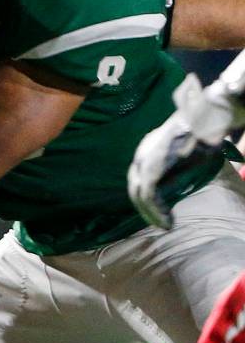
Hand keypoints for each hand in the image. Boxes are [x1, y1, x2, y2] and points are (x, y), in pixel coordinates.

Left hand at [128, 110, 221, 228]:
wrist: (205, 117)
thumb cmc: (204, 134)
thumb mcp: (188, 154)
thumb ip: (178, 169)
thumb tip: (178, 188)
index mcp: (148, 149)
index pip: (140, 179)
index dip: (147, 199)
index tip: (161, 212)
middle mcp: (142, 154)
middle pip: (135, 188)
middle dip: (146, 209)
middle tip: (160, 223)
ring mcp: (144, 159)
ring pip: (139, 194)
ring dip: (150, 213)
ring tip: (164, 225)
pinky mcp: (151, 166)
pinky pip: (148, 194)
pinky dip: (155, 210)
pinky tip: (166, 221)